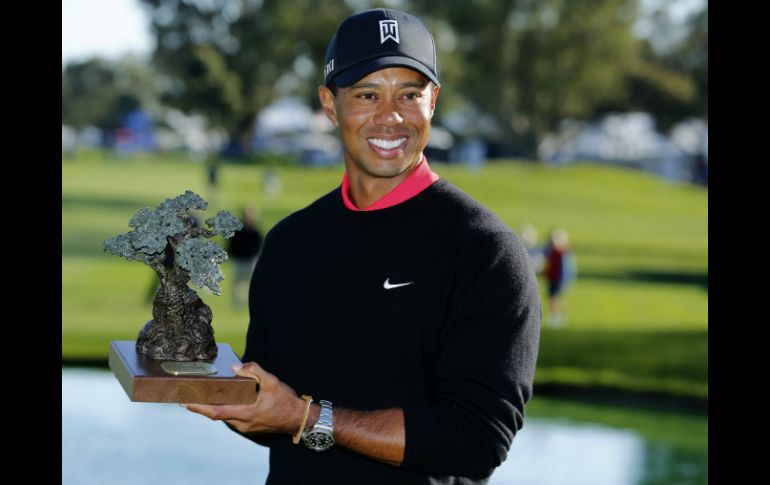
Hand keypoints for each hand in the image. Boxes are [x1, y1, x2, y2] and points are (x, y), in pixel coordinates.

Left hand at [182, 362, 305, 435]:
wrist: (298, 419)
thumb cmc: (286, 401)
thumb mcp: (272, 382)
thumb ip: (254, 371)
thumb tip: (237, 367)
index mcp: (245, 413)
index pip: (215, 412)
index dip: (198, 407)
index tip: (184, 402)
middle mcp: (242, 423)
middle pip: (216, 414)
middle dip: (201, 405)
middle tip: (187, 394)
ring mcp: (245, 426)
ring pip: (224, 415)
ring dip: (213, 406)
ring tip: (202, 394)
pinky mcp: (249, 425)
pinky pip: (232, 416)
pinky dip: (224, 408)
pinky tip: (223, 399)